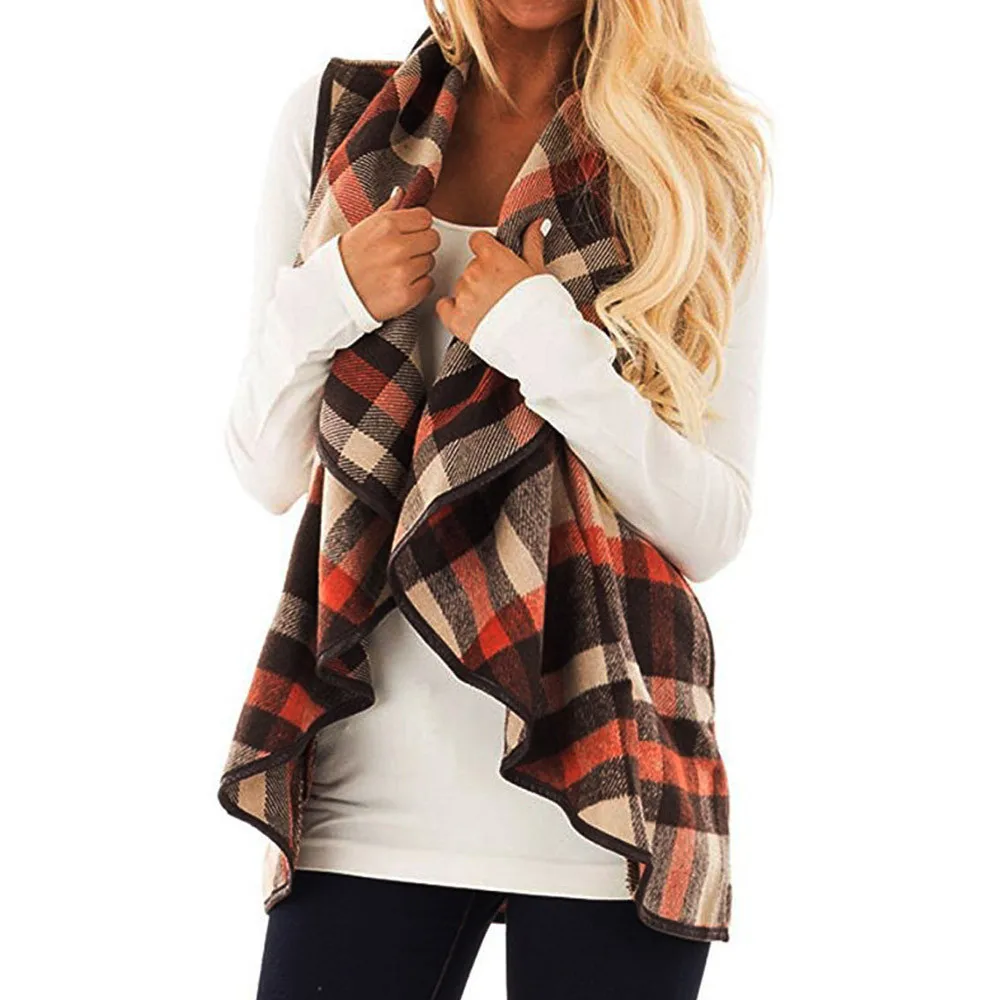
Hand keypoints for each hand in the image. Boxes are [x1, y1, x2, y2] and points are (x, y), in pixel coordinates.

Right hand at [338, 186, 440, 321]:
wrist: (332, 294)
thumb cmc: (346, 261)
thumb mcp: (362, 228)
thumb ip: (387, 210)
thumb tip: (401, 193)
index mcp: (386, 225)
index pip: (425, 217)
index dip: (418, 227)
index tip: (408, 234)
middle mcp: (396, 247)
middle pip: (433, 239)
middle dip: (421, 246)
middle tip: (402, 255)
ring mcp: (402, 272)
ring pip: (430, 262)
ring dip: (418, 267)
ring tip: (395, 271)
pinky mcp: (406, 295)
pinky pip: (428, 284)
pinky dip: (417, 287)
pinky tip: (398, 284)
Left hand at [436, 217, 551, 344]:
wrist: (537, 339)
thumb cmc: (540, 307)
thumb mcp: (539, 271)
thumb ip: (532, 244)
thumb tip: (536, 224)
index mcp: (493, 257)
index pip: (478, 240)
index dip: (487, 251)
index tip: (495, 262)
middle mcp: (474, 273)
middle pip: (471, 268)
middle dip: (483, 278)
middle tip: (501, 293)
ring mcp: (463, 296)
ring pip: (461, 288)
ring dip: (472, 296)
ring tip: (493, 310)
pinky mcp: (456, 319)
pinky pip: (445, 308)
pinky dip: (454, 310)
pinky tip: (471, 316)